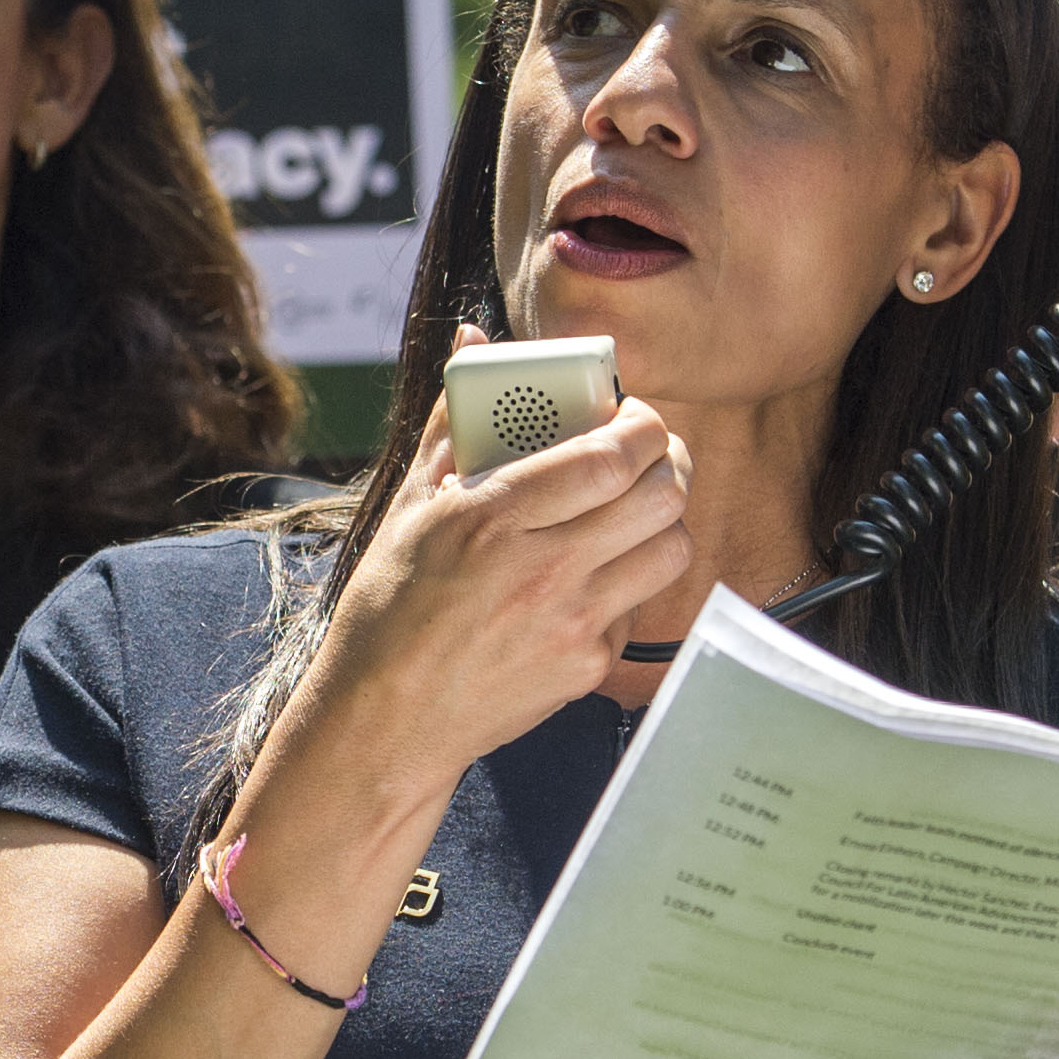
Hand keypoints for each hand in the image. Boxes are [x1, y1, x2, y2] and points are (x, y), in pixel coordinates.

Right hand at [300, 323, 693, 785]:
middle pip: (662, 496)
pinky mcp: (588, 667)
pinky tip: (594, 574)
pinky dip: (631, 580)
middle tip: (643, 455)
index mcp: (495, 517)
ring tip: (629, 510)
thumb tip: (474, 340)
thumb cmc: (392, 606)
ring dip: (661, 519)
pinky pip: (641, 604)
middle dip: (667, 462)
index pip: (613, 456)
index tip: (631, 415)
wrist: (387, 719)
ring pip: (671, 549)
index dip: (642, 424)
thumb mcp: (412, 504)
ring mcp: (573, 623)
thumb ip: (455, 417)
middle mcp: (545, 569)